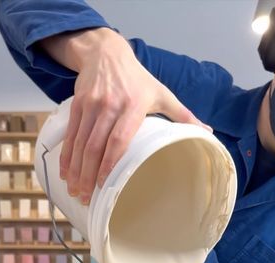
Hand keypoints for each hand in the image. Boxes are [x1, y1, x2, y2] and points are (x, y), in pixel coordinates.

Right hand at [41, 28, 211, 203]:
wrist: (106, 52)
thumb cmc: (138, 79)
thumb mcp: (162, 93)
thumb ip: (184, 115)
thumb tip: (208, 133)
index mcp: (134, 106)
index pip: (119, 140)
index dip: (110, 164)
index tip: (104, 184)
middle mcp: (110, 105)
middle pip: (95, 147)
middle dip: (88, 175)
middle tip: (85, 197)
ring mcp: (92, 104)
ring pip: (80, 143)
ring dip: (75, 170)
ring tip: (75, 191)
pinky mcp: (78, 104)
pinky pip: (71, 135)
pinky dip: (67, 156)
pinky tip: (66, 173)